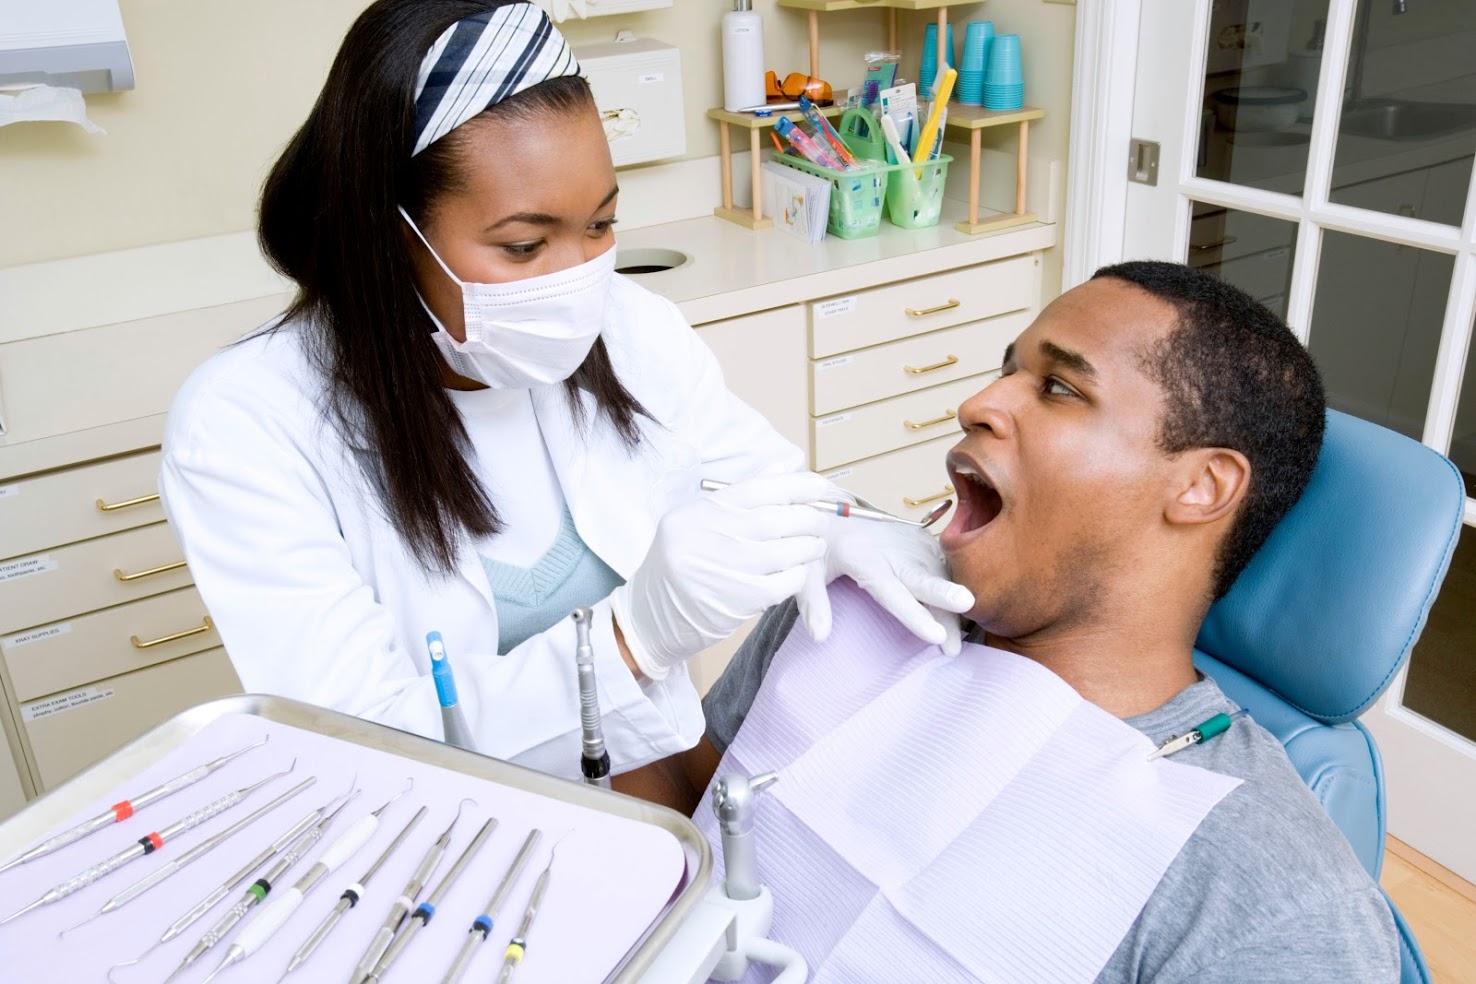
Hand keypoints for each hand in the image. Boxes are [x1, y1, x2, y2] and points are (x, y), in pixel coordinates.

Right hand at [611, 472, 830, 677]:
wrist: (649, 617)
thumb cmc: (681, 566)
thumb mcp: (698, 523)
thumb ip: (740, 498)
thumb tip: (783, 469)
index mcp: (698, 513)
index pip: (755, 489)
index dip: (794, 486)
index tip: (819, 487)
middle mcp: (706, 537)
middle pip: (772, 520)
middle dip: (807, 518)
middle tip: (820, 521)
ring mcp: (720, 570)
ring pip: (782, 552)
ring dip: (807, 547)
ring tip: (814, 545)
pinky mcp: (734, 601)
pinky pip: (781, 584)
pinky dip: (798, 575)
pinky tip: (799, 572)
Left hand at [796, 510, 974, 655]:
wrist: (835, 511)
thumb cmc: (821, 547)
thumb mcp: (806, 573)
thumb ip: (813, 604)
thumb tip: (820, 637)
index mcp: (865, 560)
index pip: (894, 594)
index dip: (915, 616)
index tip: (936, 636)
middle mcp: (894, 551)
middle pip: (925, 578)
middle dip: (947, 595)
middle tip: (968, 608)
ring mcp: (911, 542)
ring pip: (941, 575)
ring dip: (953, 606)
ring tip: (959, 641)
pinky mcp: (922, 538)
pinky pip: (945, 563)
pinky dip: (956, 584)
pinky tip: (961, 614)